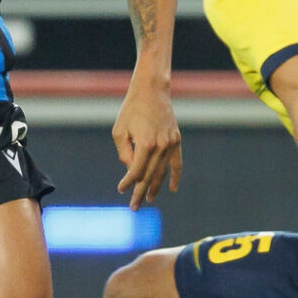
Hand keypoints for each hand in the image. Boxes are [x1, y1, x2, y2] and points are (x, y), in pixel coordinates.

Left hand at [112, 81, 180, 209]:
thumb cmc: (131, 109)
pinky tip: (173, 189)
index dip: (127, 182)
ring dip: (155, 187)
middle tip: (135, 206)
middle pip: (149, 176)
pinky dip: (175, 176)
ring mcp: (171, 144)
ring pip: (163, 172)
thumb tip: (130, 170)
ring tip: (148, 199)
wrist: (151, 91)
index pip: (135, 172)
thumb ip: (124, 152)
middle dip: (140, 192)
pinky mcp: (176, 140)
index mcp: (145, 144)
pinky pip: (177, 163)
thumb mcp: (119, 130)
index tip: (121, 189)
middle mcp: (160, 147)